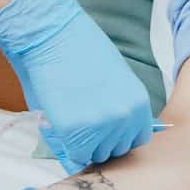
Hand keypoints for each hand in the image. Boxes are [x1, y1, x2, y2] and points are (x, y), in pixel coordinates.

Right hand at [0, 0, 153, 172]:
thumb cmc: (78, 50)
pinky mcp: (75, 133)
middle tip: (79, 124)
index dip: (117, 137)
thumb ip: (118, 108)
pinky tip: (57, 123)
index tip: (101, 130)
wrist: (51, 33)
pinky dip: (65, 146)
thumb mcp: (114, 79)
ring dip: (81, 145)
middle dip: (98, 142)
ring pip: (95, 155)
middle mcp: (125, 118)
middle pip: (116, 151)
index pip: (137, 139)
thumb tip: (112, 134)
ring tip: (68, 120)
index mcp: (138, 103)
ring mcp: (102, 127)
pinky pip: (74, 156)